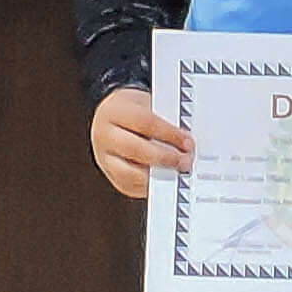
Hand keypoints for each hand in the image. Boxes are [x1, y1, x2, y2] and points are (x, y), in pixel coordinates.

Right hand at [89, 86, 191, 200]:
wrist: (109, 118)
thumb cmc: (133, 111)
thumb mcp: (148, 105)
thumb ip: (164, 121)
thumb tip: (186, 140)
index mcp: (114, 111)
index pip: (145, 123)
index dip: (169, 134)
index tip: (188, 142)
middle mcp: (104, 135)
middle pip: (135, 149)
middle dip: (165, 158)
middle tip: (185, 161)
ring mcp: (104, 157)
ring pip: (129, 173)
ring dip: (157, 175)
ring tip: (177, 172)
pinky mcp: (110, 175)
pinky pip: (130, 185)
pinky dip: (150, 186)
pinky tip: (165, 180)